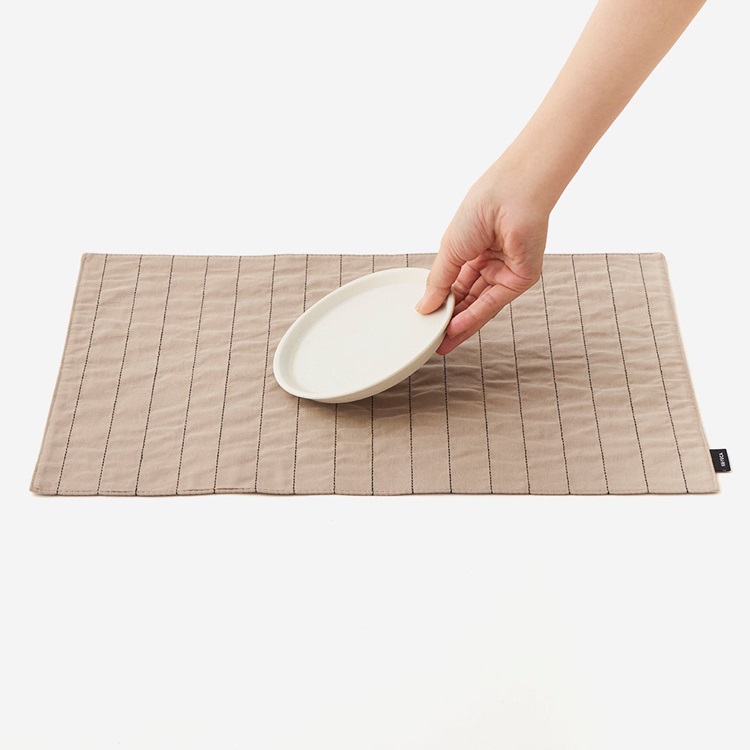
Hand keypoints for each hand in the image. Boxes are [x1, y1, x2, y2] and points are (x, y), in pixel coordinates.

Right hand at [415, 157, 549, 354]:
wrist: (510, 195)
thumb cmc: (481, 209)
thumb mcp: (449, 250)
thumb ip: (438, 282)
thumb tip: (423, 307)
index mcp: (474, 250)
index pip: (456, 284)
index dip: (441, 303)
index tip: (426, 320)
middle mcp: (491, 262)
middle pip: (468, 299)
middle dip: (450, 320)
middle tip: (432, 339)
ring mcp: (506, 271)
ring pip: (480, 305)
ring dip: (460, 324)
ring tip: (440, 341)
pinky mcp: (521, 278)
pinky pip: (493, 303)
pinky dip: (473, 317)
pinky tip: (455, 328)